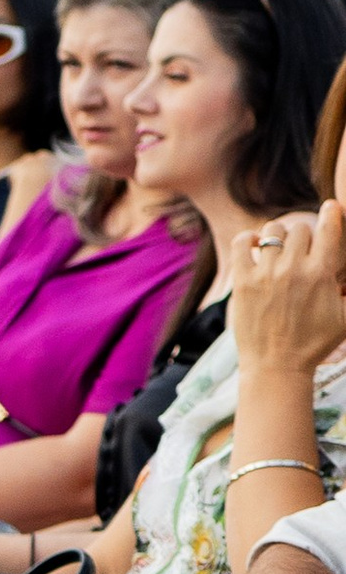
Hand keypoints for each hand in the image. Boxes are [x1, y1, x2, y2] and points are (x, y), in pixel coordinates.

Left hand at [230, 204, 345, 375]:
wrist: (276, 367)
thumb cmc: (314, 343)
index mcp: (322, 274)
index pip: (329, 228)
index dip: (331, 213)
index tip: (330, 207)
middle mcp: (293, 269)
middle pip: (300, 229)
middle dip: (304, 236)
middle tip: (302, 250)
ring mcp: (266, 273)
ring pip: (273, 231)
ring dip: (278, 236)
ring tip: (279, 248)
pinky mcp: (242, 281)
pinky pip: (242, 243)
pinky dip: (249, 238)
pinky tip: (255, 245)